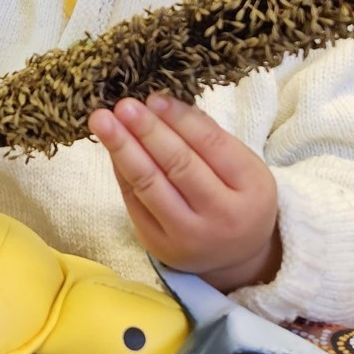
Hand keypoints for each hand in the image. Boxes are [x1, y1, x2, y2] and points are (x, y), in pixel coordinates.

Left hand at [88, 94, 280, 292]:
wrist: (237, 256)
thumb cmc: (238, 197)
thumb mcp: (242, 166)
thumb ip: (209, 136)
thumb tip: (162, 102)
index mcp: (252, 188)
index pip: (212, 145)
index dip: (180, 119)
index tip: (154, 97)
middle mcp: (221, 216)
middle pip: (178, 166)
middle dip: (147, 132)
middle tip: (124, 105)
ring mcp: (188, 236)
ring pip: (150, 185)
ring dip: (122, 149)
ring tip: (102, 122)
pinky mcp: (159, 246)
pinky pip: (134, 202)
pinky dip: (121, 171)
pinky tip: (111, 148)